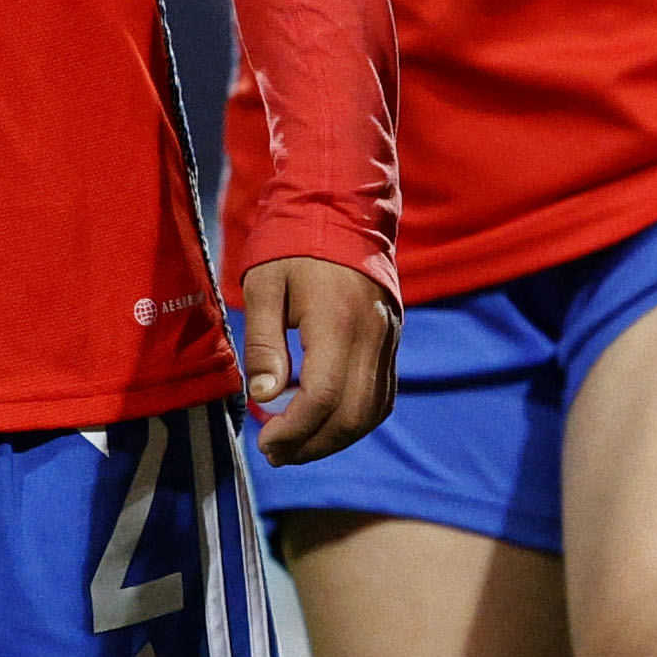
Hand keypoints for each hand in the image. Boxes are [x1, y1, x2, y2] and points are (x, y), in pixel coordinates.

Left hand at [242, 256, 397, 462]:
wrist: (343, 204)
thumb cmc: (293, 243)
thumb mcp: (264, 285)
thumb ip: (264, 343)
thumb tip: (265, 397)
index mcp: (337, 320)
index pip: (324, 396)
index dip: (295, 430)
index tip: (265, 440)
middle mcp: (372, 334)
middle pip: (353, 415)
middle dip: (313, 445)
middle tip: (276, 453)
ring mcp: (389, 337)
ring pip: (373, 411)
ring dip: (336, 438)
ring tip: (297, 445)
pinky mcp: (393, 338)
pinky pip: (383, 394)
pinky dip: (356, 419)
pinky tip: (325, 422)